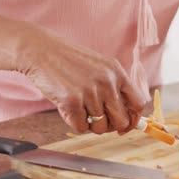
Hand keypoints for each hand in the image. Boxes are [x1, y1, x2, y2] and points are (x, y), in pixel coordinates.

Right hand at [18, 29, 145, 133]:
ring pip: (101, 128)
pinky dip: (75, 124)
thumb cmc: (69, 61)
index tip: (125, 126)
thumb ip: (114, 86)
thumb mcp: (100, 66)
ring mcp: (90, 92)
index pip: (138, 104)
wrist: (40, 51)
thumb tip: (127, 116)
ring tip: (80, 111)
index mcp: (117, 72)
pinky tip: (68, 110)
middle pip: (122, 120)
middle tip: (99, 122)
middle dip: (112, 127)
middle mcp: (107, 82)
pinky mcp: (71, 101)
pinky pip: (81, 128)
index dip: (134, 119)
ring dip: (90, 125)